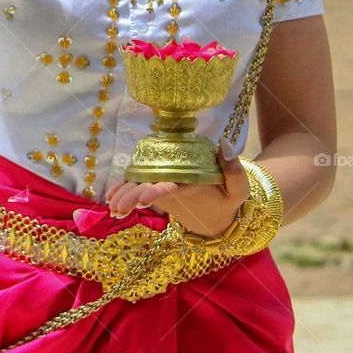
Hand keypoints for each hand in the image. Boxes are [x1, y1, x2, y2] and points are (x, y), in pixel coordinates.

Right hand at [105, 144, 249, 238]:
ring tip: (113, 209)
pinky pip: (137, 191)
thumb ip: (234, 170)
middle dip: (132, 193)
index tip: (145, 197)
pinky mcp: (156, 192)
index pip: (168, 177)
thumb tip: (223, 143)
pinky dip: (124, 195)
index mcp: (187, 172)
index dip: (155, 187)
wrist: (222, 209)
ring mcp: (162, 182)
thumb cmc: (230, 197)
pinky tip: (113, 205)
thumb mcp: (239, 187)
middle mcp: (172, 174)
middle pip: (147, 181)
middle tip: (119, 207)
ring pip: (138, 185)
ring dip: (125, 195)